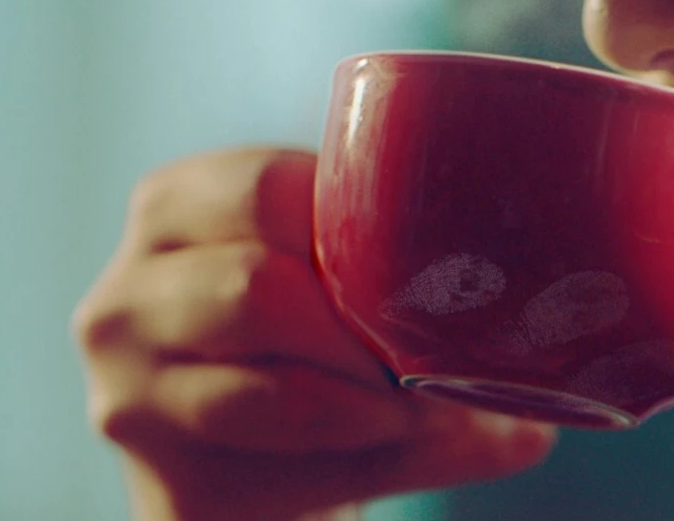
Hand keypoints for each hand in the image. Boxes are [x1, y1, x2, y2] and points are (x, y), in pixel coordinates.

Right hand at [73, 147, 555, 520]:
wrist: (244, 467)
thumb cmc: (305, 348)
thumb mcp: (335, 282)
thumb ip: (405, 260)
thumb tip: (545, 285)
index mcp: (177, 208)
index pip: (269, 187)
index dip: (365, 228)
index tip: (434, 268)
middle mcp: (127, 292)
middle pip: (261, 286)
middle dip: (370, 331)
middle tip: (436, 353)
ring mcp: (128, 392)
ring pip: (282, 392)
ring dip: (383, 403)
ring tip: (430, 402)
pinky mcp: (165, 487)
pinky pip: (295, 472)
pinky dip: (377, 458)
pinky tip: (407, 440)